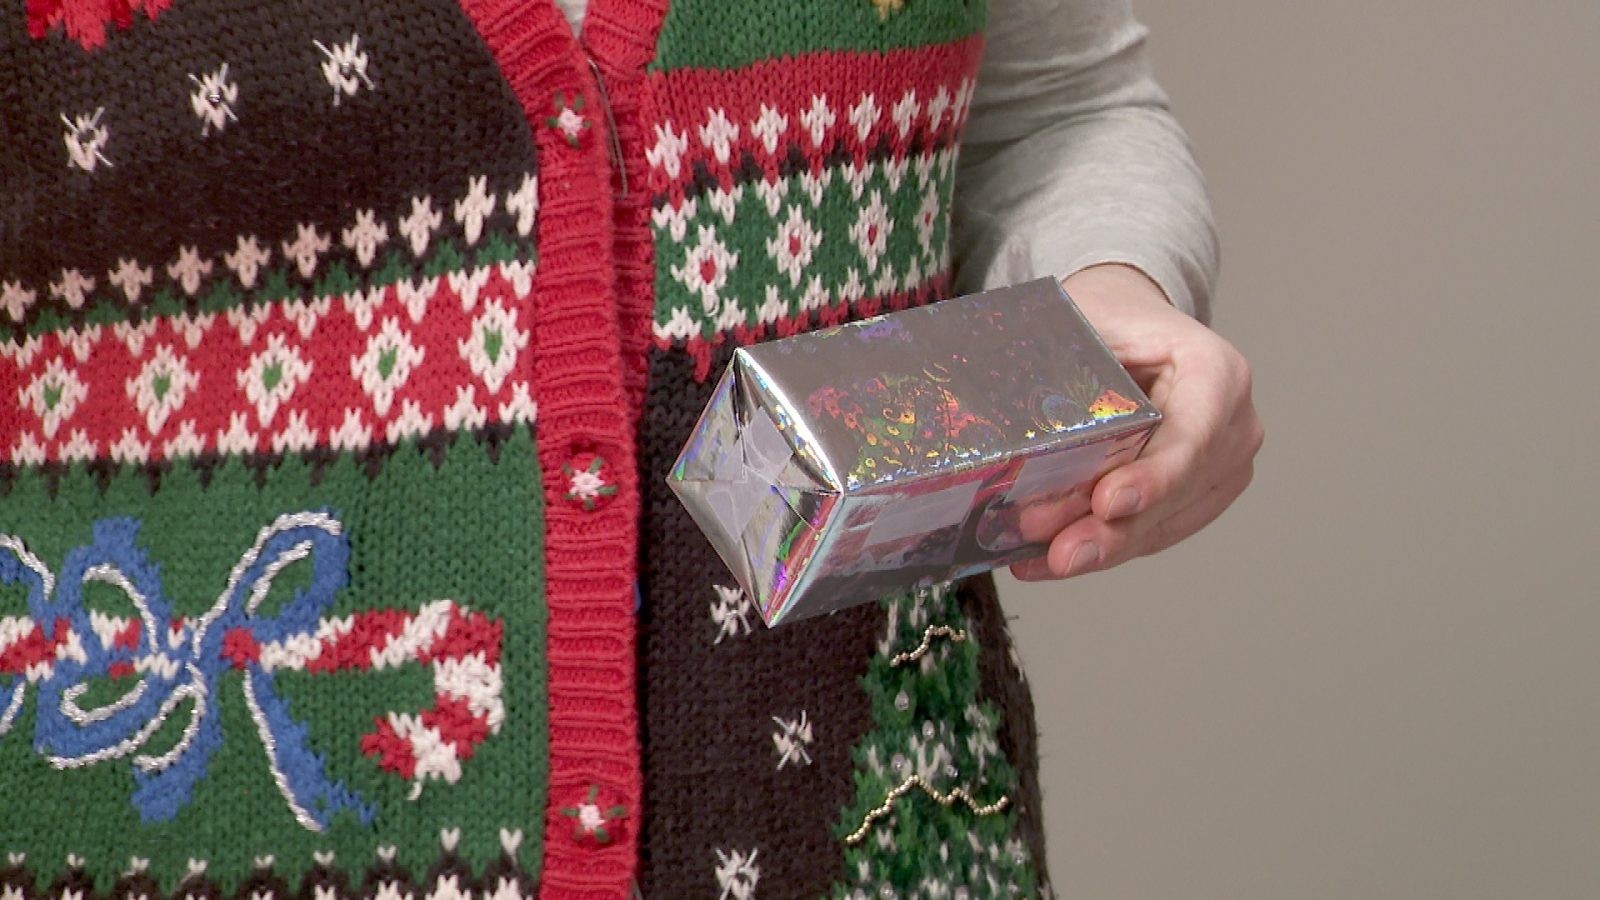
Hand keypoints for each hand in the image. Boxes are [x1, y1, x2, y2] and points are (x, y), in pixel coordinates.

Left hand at [1010, 264, 1262, 580]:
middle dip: (1114, 531)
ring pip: (1162, 524)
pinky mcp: (1195, 498)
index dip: (1153, 477)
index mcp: (1217, 371)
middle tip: (1060, 553)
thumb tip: (1001, 413)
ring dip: (1101, 548)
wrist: (1126, 326)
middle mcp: (1233, 425)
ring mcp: (1220, 468)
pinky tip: (1044, 561)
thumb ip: (1062, 365)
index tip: (1108, 503)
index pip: (1192, 436)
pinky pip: (1149, 533)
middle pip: (1177, 493)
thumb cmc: (1107, 319)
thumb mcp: (1085, 321)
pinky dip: (1099, 548)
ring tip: (1042, 561)